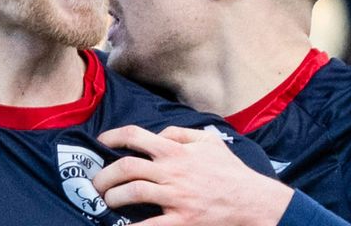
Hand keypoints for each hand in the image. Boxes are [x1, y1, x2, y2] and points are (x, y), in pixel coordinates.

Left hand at [93, 125, 293, 225]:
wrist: (254, 201)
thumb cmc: (230, 171)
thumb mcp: (208, 141)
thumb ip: (179, 132)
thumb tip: (157, 134)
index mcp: (176, 151)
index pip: (135, 136)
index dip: (113, 137)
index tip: (101, 142)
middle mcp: (172, 171)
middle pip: (126, 167)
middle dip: (104, 176)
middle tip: (96, 183)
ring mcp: (176, 197)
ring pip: (132, 193)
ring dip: (113, 198)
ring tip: (106, 202)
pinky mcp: (182, 220)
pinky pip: (150, 225)